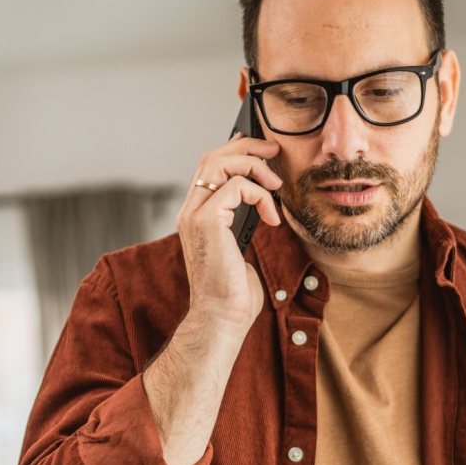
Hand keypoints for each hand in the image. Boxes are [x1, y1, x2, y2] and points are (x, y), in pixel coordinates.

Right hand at [175, 135, 283, 332]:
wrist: (222, 318)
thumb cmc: (233, 293)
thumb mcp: (242, 248)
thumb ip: (245, 222)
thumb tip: (264, 203)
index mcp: (196, 216)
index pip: (209, 168)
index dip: (235, 151)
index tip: (262, 150)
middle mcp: (190, 212)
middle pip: (211, 157)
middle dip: (246, 146)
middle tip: (274, 150)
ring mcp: (194, 215)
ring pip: (219, 164)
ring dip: (253, 165)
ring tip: (275, 183)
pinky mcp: (207, 222)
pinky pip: (236, 187)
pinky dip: (260, 196)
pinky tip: (272, 218)